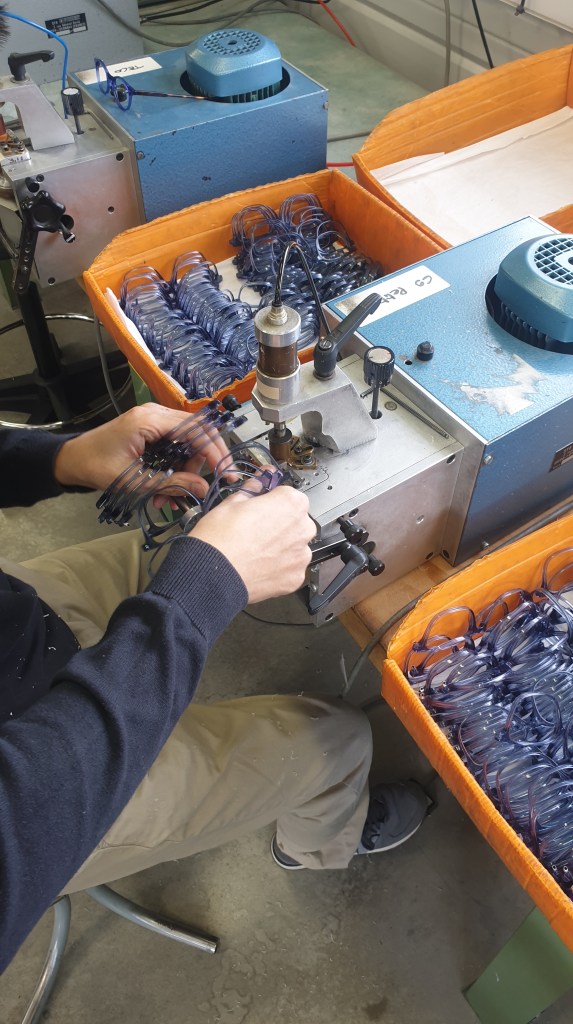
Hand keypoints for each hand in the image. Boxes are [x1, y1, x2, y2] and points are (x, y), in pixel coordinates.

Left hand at [53, 404, 230, 496]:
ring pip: (187, 444)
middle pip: (196, 435)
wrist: (71, 460)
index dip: (215, 451)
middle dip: (200, 465)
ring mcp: (153, 421)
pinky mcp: (151, 431)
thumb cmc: (95, 466)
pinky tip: (165, 491)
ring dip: (185, 472)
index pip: (197, 429)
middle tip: (198, 489)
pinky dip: (174, 469)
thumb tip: (203, 488)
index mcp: (150, 420)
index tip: (226, 472)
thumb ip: (171, 484)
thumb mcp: (135, 481)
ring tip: (171, 498)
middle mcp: (155, 414)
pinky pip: (174, 447)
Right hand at [192, 484, 314, 603]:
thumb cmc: (220, 538)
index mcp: (292, 503)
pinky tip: (260, 565)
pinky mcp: (295, 577)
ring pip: (294, 545)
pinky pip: (291, 568)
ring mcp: (301, 555)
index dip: (273, 501)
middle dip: (280, 524)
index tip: (262, 507)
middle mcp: (303, 528)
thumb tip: (258, 482)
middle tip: (255, 530)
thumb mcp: (233, 502)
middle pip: (295, 521)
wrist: (213, 575)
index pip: (289, 495)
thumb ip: (253, 489)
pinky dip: (279, 567)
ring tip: (256, 550)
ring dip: (281, 546)